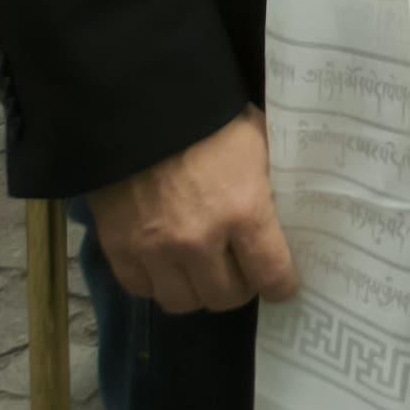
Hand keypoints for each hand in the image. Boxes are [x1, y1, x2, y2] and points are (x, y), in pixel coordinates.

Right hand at [87, 114, 295, 315]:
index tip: (283, 285)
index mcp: (244, 211)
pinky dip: (156, 283)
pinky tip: (166, 264)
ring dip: (197, 290)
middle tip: (241, 271)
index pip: (271, 273)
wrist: (141, 108)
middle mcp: (200, 241)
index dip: (281, 284)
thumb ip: (272, 184)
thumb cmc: (213, 119)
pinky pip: (142, 289)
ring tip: (203, 271)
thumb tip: (290, 211)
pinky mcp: (118, 250)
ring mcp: (155, 250)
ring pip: (182, 302)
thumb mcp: (260, 143)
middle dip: (239, 287)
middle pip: (225, 297)